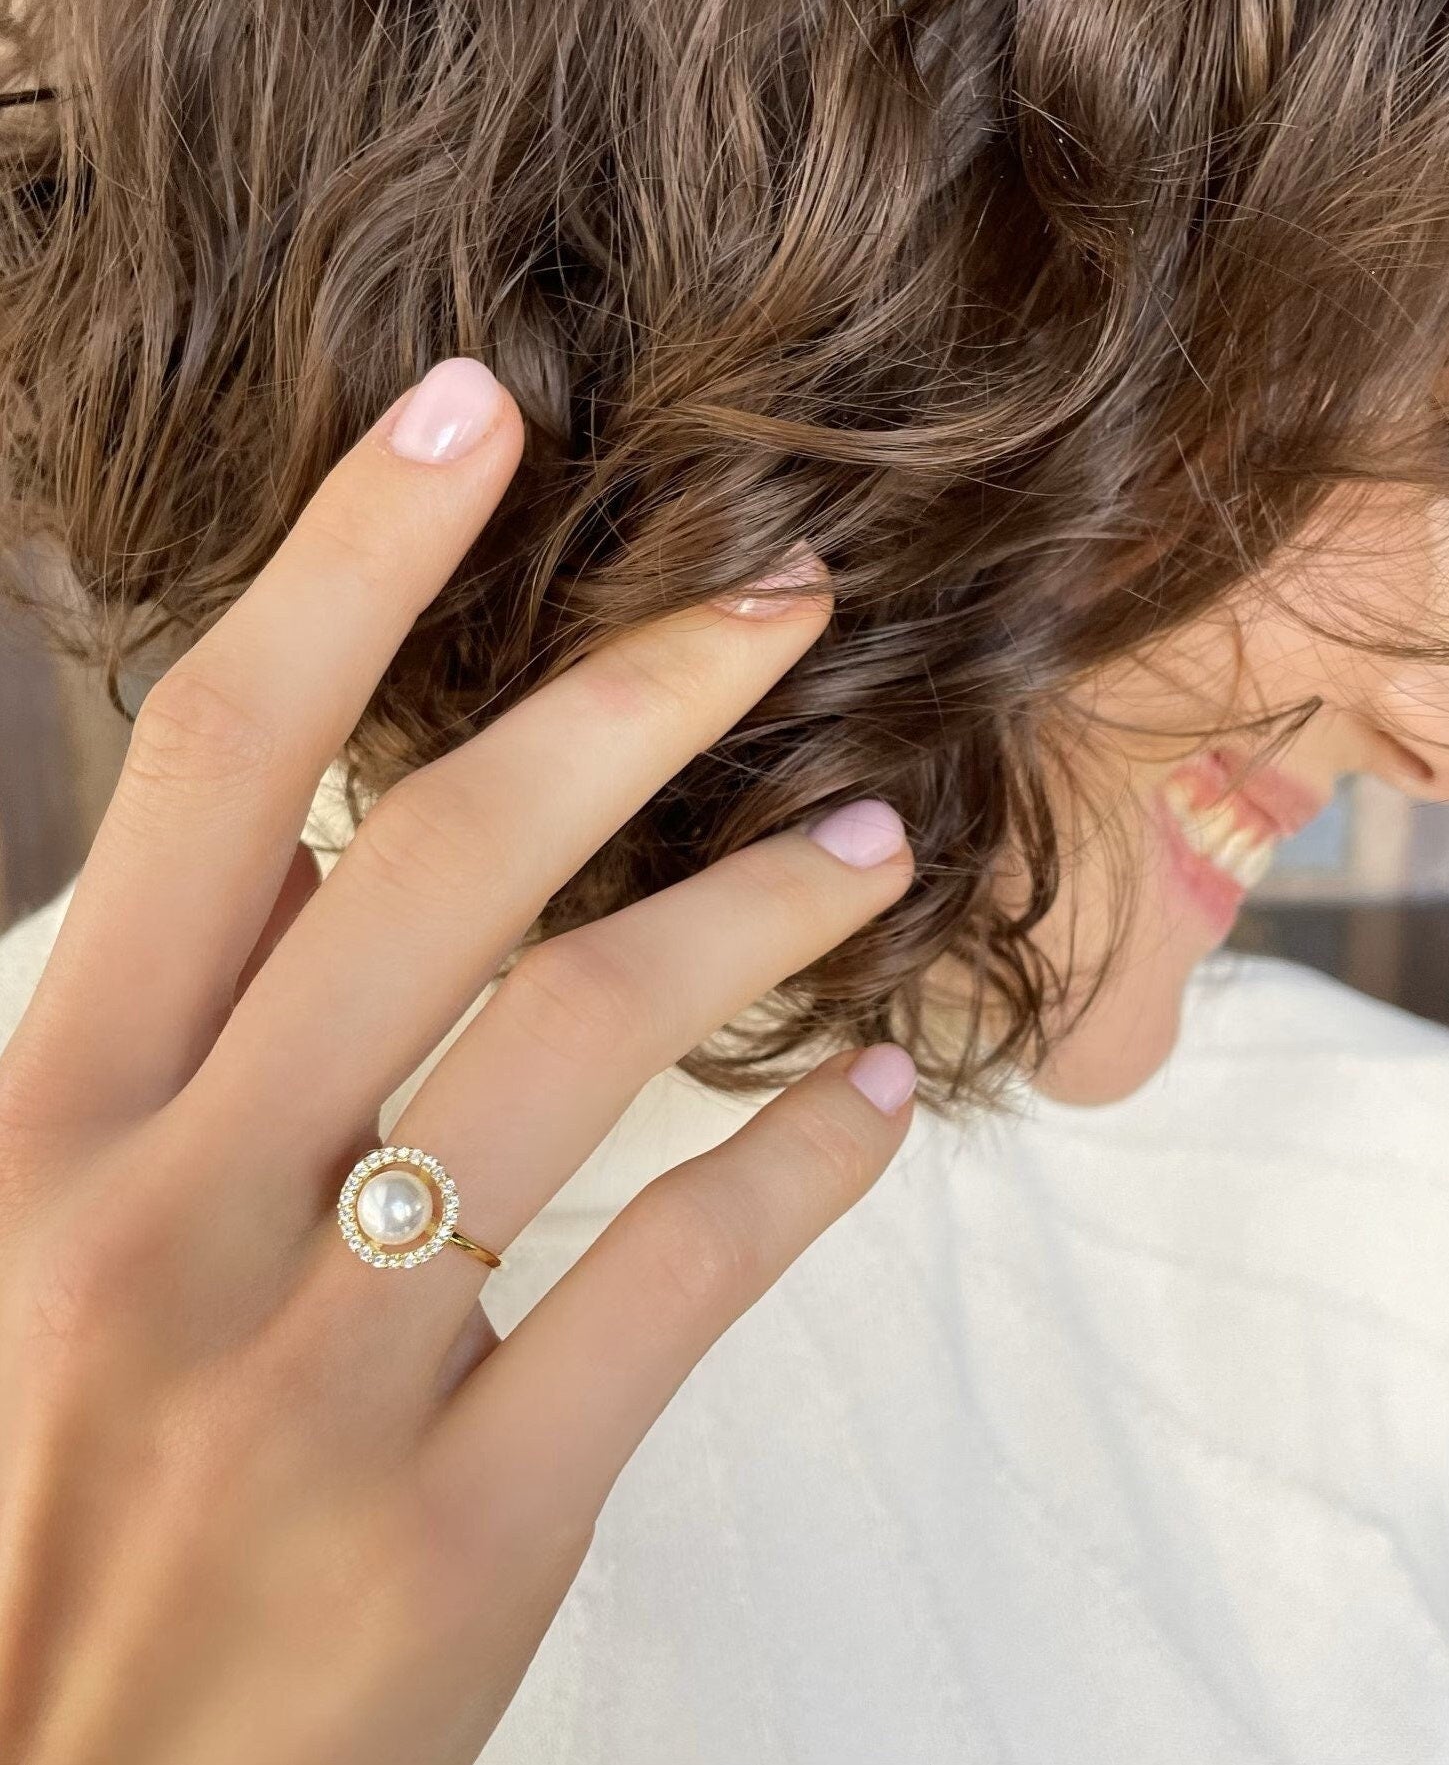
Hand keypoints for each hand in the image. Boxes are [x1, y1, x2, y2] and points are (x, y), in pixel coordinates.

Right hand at [0, 357, 917, 1764]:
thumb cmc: (40, 1489)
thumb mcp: (37, 1235)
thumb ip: (163, 1037)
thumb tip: (302, 838)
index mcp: (55, 1116)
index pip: (214, 764)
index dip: (345, 560)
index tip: (476, 412)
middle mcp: (176, 1211)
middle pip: (437, 860)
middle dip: (631, 694)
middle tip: (785, 601)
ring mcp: (320, 1374)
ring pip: (581, 1048)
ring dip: (755, 912)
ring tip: (875, 841)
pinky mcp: (460, 1525)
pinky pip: (672, 1289)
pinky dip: (797, 1175)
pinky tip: (875, 1105)